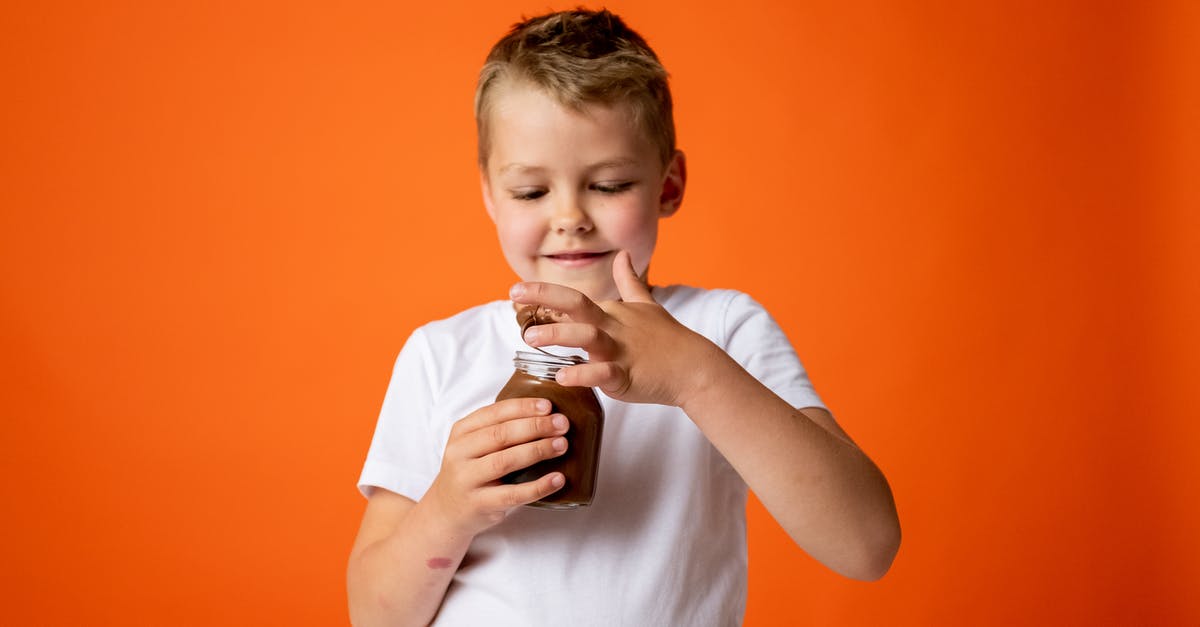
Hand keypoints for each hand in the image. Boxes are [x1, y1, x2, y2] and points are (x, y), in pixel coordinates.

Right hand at [424, 398, 568, 536]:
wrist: (447, 511)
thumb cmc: (470, 471)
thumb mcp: (473, 445)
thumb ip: (498, 429)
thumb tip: (545, 414)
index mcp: (461, 432)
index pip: (494, 413)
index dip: (523, 407)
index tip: (548, 406)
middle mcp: (460, 453)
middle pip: (501, 435)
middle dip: (535, 426)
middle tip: (562, 424)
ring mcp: (467, 480)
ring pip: (505, 461)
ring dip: (537, 450)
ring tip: (562, 445)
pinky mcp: (479, 504)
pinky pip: (513, 494)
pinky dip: (538, 486)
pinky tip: (557, 479)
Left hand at [509, 250, 724, 406]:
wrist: (694, 367)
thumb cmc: (667, 338)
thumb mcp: (646, 304)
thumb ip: (629, 281)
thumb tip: (623, 254)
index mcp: (610, 312)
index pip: (572, 298)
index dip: (543, 292)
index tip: (515, 290)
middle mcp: (612, 327)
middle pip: (577, 305)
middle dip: (545, 297)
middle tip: (514, 294)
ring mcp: (620, 351)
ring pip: (588, 337)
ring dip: (559, 334)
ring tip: (531, 338)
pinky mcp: (627, 376)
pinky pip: (603, 374)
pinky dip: (584, 374)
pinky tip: (563, 376)